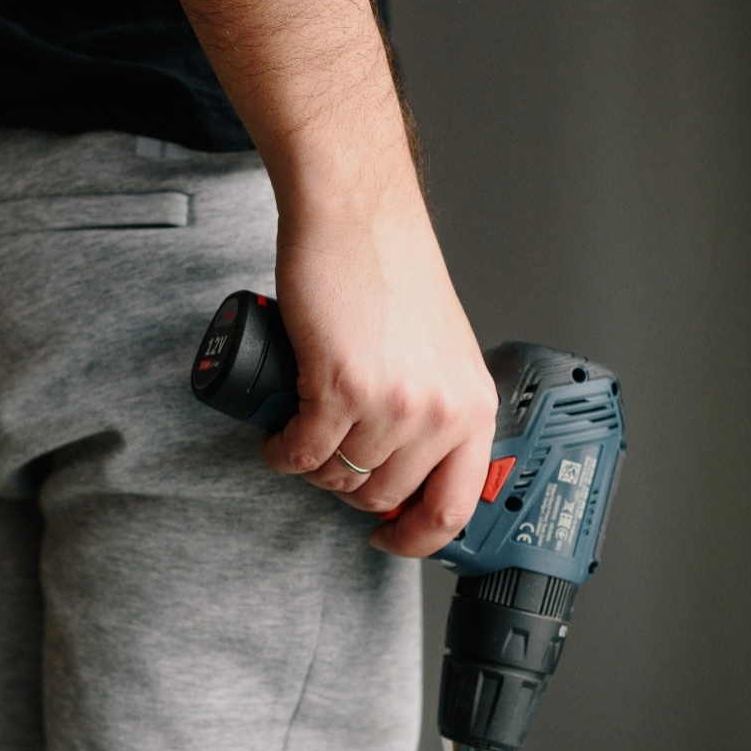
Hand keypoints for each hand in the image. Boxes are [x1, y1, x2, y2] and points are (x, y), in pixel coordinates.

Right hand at [260, 181, 497, 557]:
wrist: (357, 213)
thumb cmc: (391, 269)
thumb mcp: (439, 350)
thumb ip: (436, 404)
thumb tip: (408, 460)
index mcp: (472, 404)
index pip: (456, 506)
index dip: (417, 537)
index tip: (392, 537)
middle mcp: (440, 410)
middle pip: (385, 496)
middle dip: (347, 487)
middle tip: (328, 456)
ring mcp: (392, 402)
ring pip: (340, 478)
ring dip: (311, 467)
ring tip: (301, 434)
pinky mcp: (340, 386)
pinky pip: (302, 451)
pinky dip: (281, 450)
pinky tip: (277, 432)